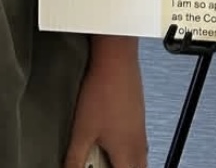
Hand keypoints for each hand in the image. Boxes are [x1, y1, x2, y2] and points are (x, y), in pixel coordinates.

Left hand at [65, 35, 146, 167]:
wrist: (116, 58)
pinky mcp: (138, 115)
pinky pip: (138, 142)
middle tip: (106, 166)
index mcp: (127, 151)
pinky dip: (127, 150)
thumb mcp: (81, 131)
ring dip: (126, 163)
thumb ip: (75, 158)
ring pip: (140, 157)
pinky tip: (113, 142)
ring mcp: (141, 127)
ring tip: (109, 160)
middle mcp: (139, 141)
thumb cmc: (103, 89)